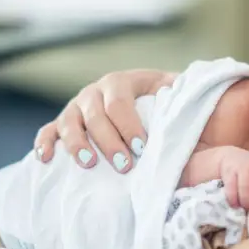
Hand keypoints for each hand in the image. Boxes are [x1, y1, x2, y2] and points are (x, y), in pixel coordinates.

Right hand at [34, 69, 175, 172]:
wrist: (140, 99)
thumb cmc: (161, 102)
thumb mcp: (173, 92)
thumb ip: (182, 94)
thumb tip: (205, 98)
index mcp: (120, 82)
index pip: (120, 102)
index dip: (129, 125)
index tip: (142, 148)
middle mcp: (94, 92)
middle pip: (95, 115)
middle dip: (109, 141)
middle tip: (124, 166)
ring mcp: (75, 107)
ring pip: (69, 122)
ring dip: (77, 144)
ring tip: (88, 164)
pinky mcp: (62, 124)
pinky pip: (48, 131)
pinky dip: (44, 143)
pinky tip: (45, 159)